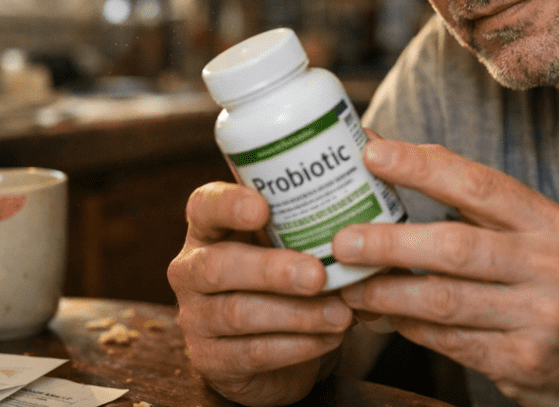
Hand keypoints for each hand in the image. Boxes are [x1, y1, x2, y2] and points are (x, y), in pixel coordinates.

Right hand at [167, 181, 353, 406]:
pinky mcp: (211, 360)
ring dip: (297, 315)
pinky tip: (331, 337)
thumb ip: (308, 218)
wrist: (272, 345)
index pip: (204, 206)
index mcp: (208, 228)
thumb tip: (368, 198)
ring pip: (239, 313)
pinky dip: (298, 346)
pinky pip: (253, 353)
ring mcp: (195, 318)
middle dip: (271, 270)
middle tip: (318, 274)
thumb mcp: (288, 241)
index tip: (262, 208)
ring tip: (341, 313)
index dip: (228, 205)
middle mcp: (191, 270)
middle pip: (217, 266)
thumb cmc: (284, 275)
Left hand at [332, 138, 558, 406]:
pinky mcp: (523, 364)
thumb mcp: (542, 236)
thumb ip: (478, 207)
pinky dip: (407, 327)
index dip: (421, 167)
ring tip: (349, 285)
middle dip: (390, 241)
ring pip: (444, 301)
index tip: (371, 153)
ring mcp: (539, 319)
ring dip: (386, 293)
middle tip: (343, 239)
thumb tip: (395, 158)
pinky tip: (381, 316)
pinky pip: (449, 342)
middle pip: (455, 247)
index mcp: (550, 223)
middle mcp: (550, 267)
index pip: (479, 185)